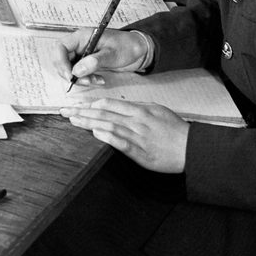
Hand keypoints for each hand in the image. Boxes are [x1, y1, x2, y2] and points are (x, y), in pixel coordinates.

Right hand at [46, 28, 149, 86]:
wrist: (137, 50)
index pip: (60, 47)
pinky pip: (78, 72)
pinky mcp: (86, 62)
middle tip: (85, 81)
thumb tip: (76, 71)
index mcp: (82, 37)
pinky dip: (85, 79)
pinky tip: (98, 79)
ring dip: (79, 78)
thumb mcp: (112, 54)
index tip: (70, 75)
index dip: (61, 62)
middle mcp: (79, 44)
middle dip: (70, 73)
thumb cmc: (127, 46)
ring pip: (69, 68)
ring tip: (95, 81)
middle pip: (61, 59)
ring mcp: (81, 53)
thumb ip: (94, 62)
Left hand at [60, 98, 188, 172]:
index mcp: (139, 109)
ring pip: (109, 125)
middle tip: (64, 111)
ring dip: (89, 122)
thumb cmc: (176, 130)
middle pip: (104, 113)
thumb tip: (119, 107)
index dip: (89, 104)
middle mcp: (136, 120)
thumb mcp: (158, 111)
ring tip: (73, 120)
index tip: (76, 105)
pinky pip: (122, 142)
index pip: (108, 103)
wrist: (192, 148)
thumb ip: (138, 108)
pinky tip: (96, 133)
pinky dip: (108, 136)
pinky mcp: (141, 151)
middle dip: (82, 111)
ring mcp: (138, 135)